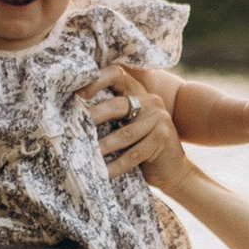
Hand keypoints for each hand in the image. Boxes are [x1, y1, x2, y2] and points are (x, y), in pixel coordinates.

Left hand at [87, 60, 181, 184]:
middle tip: (76, 128)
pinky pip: (134, 154)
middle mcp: (150, 101)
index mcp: (138, 93)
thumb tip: (74, 117)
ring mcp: (159, 119)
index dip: (97, 81)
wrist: (173, 170)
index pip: (116, 74)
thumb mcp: (127, 126)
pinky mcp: (163, 139)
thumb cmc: (141, 147)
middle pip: (118, 105)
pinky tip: (104, 174)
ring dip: (103, 146)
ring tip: (88, 155)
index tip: (78, 95)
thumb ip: (110, 116)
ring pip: (124, 134)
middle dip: (95, 116)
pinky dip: (117, 166)